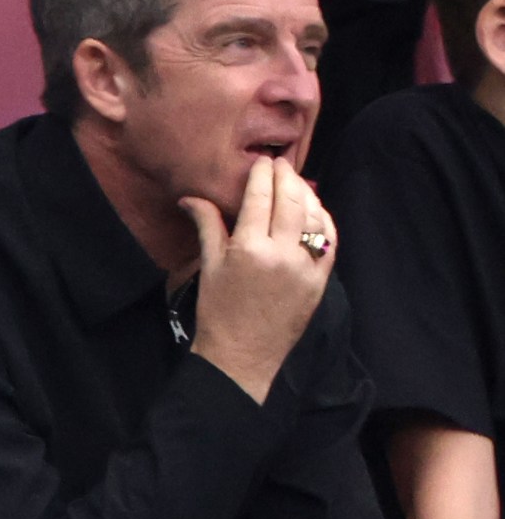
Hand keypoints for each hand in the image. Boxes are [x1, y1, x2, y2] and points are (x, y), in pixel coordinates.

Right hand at [181, 156, 335, 403]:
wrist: (241, 357)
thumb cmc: (217, 312)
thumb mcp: (209, 266)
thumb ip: (207, 225)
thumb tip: (190, 197)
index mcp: (250, 249)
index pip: (261, 197)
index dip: (263, 175)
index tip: (262, 161)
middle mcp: (282, 254)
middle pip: (291, 200)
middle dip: (287, 176)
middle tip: (280, 163)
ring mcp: (306, 268)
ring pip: (314, 217)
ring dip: (307, 194)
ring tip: (296, 182)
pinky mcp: (320, 282)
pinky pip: (328, 241)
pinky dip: (323, 220)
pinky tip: (314, 210)